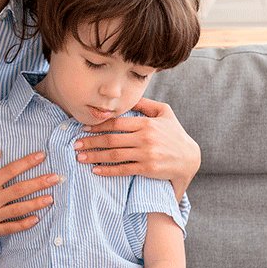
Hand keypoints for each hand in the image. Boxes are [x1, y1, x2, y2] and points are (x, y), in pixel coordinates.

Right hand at [0, 150, 58, 240]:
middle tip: (56, 178)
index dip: (27, 162)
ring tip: (51, 197)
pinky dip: (24, 224)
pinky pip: (10, 228)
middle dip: (40, 182)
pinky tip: (36, 219)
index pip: (11, 170)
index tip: (41, 156)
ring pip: (19, 209)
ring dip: (36, 203)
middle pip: (20, 189)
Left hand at [74, 98, 199, 186]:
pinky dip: (108, 170)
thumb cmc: (175, 134)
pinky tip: (96, 170)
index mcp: (146, 123)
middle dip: (90, 141)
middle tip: (75, 144)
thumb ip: (146, 104)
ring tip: (80, 157)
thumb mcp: (165, 113)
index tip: (83, 128)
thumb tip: (128, 97)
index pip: (116, 123)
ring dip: (94, 156)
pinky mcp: (147, 169)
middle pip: (111, 139)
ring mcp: (146, 154)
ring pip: (114, 154)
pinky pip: (123, 169)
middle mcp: (145, 138)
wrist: (190, 159)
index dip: (98, 125)